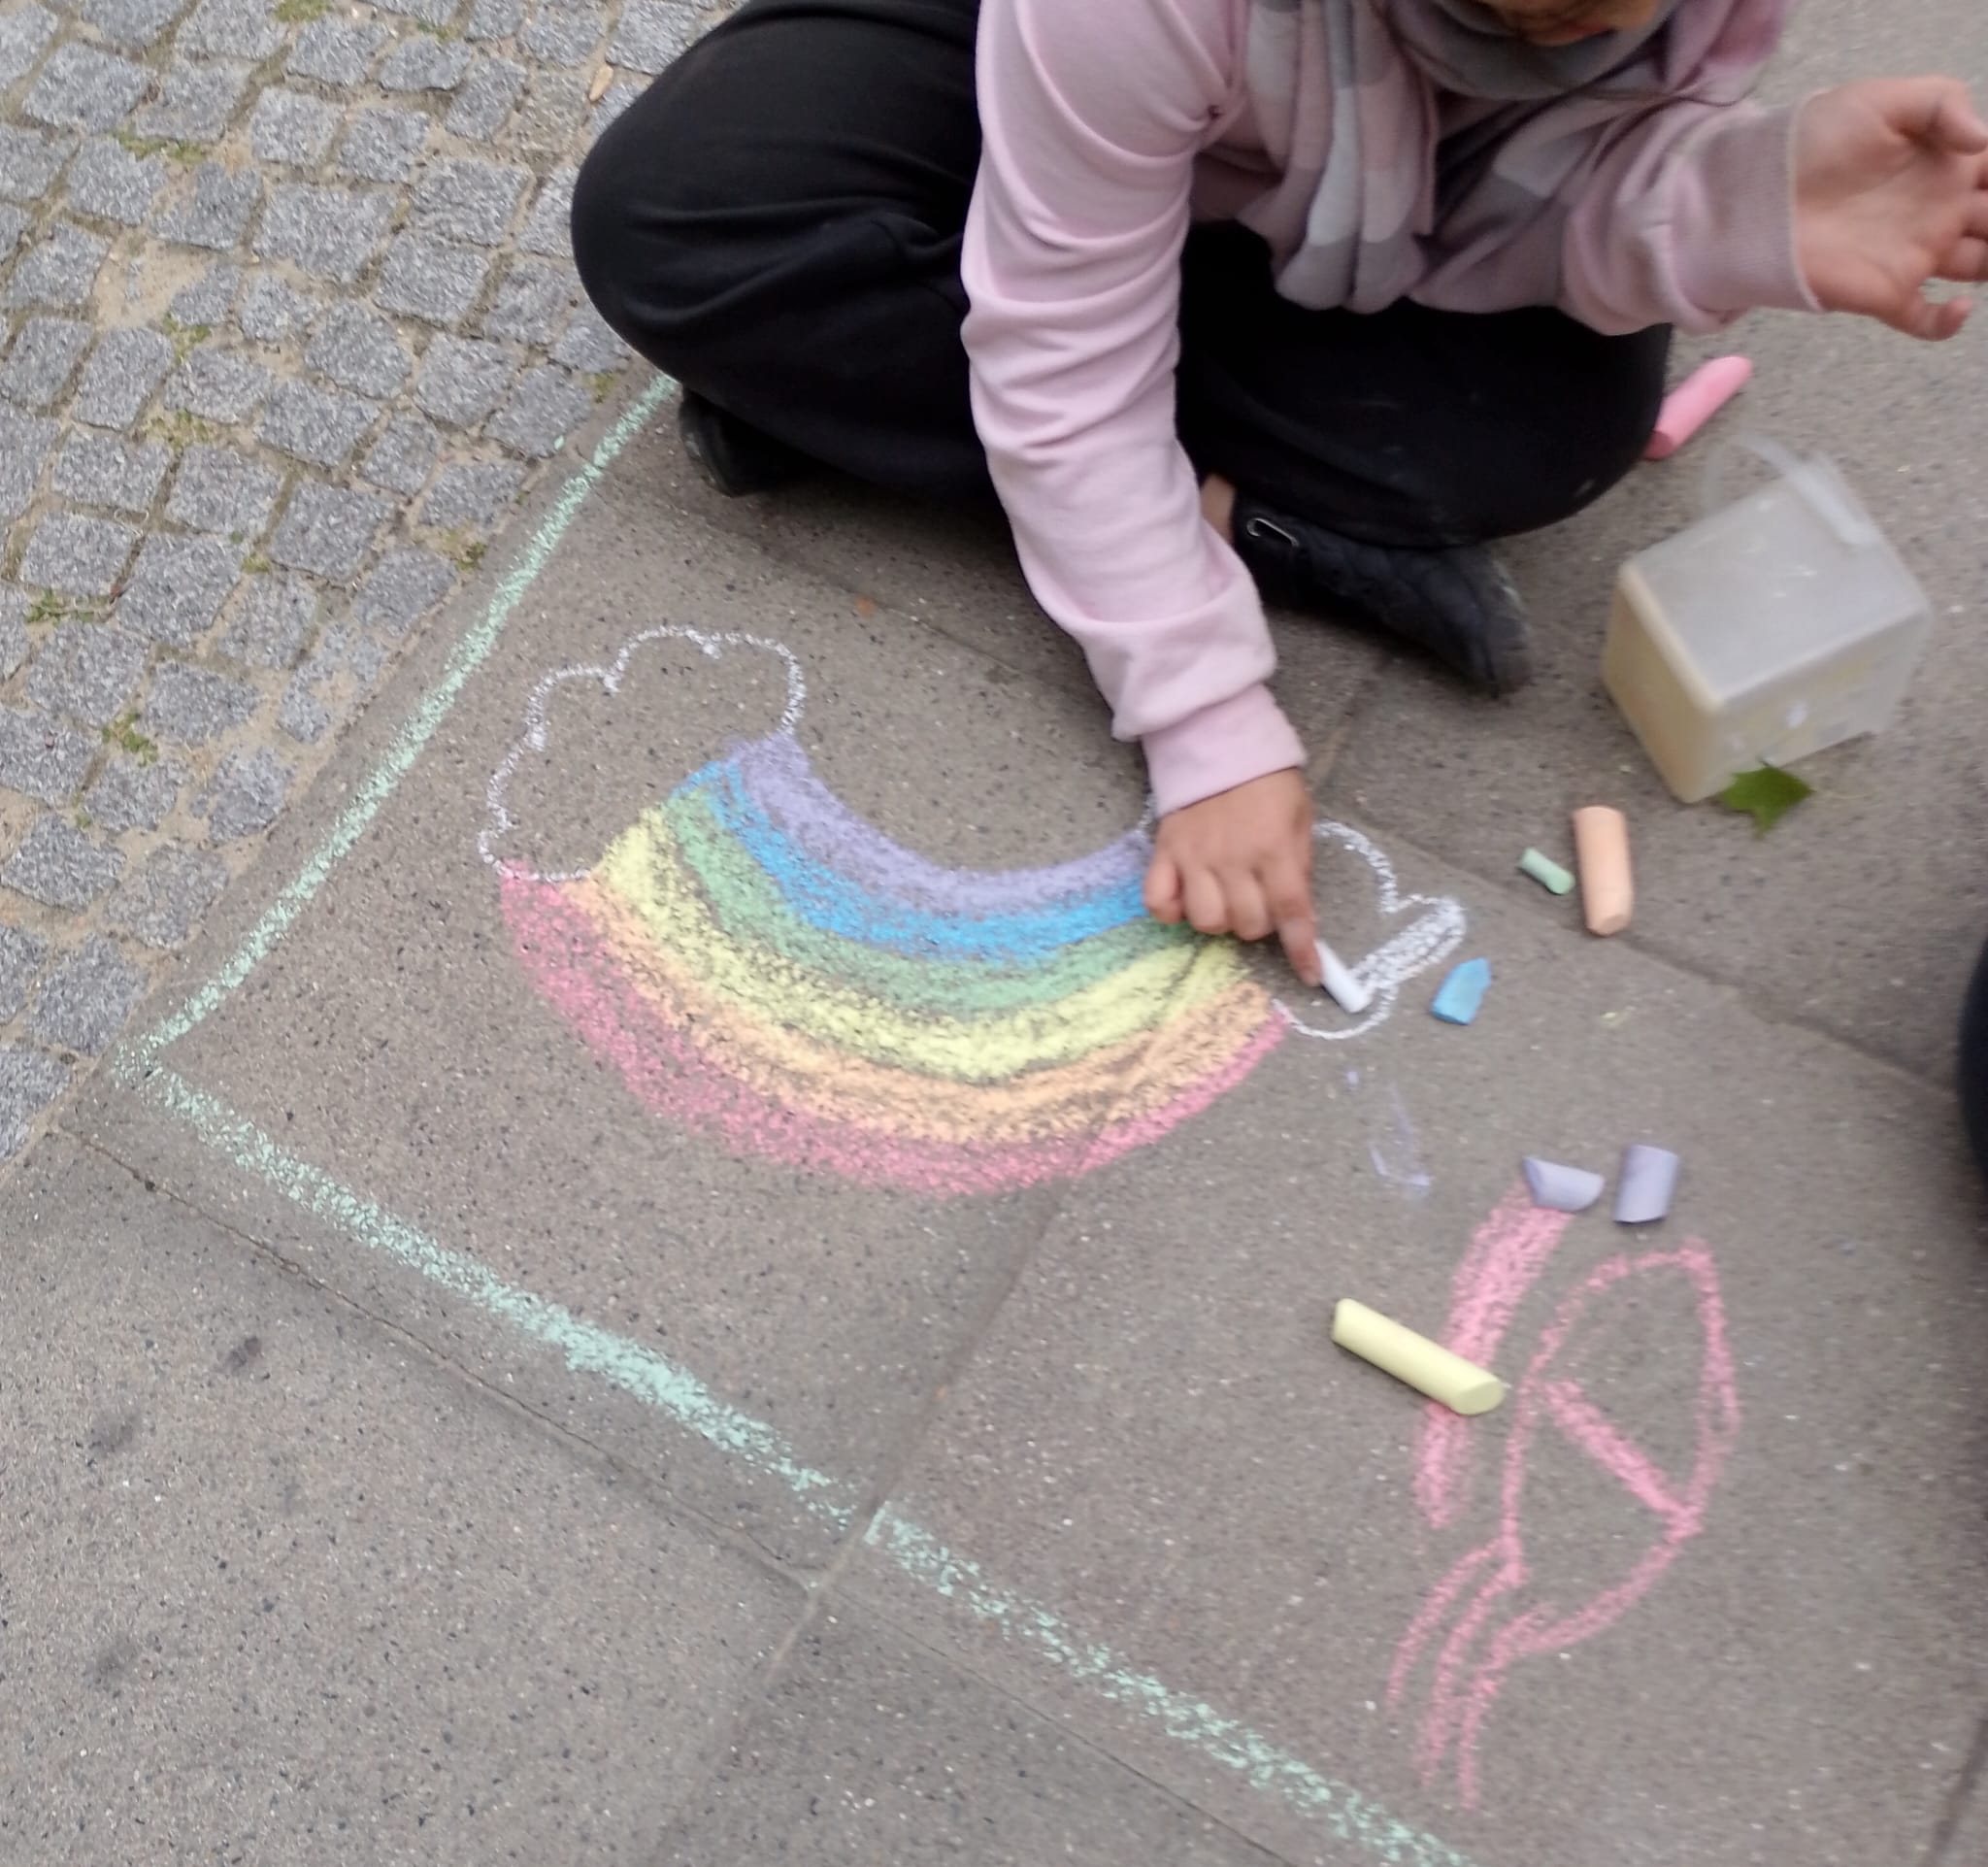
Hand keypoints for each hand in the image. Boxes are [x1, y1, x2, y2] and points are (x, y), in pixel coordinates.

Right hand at [1144, 768, 1319, 985]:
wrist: (1217, 744)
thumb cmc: (1266, 783)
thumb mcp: (1300, 818)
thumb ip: (1299, 865)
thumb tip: (1299, 914)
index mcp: (1273, 848)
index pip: (1291, 911)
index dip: (1301, 948)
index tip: (1309, 973)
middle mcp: (1233, 859)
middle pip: (1247, 923)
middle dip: (1260, 923)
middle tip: (1261, 902)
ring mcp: (1194, 858)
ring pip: (1206, 921)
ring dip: (1221, 920)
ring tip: (1226, 900)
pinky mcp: (1164, 854)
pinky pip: (1159, 902)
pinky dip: (1173, 912)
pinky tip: (1186, 901)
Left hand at [1795, 78, 1987, 339]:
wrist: (1757, 191)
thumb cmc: (1816, 138)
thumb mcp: (1882, 100)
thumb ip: (1941, 105)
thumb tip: (1983, 140)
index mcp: (1948, 164)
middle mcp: (1941, 210)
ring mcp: (1916, 253)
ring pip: (1978, 266)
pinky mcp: (1885, 292)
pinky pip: (1926, 319)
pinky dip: (1947, 322)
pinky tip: (1961, 306)